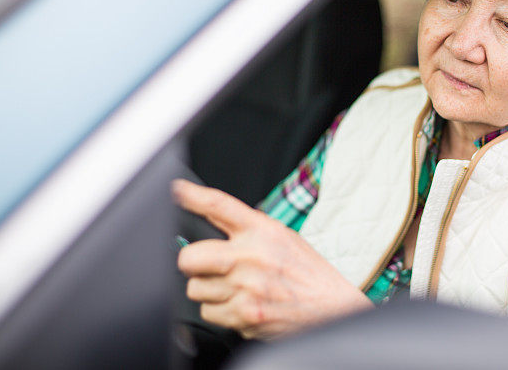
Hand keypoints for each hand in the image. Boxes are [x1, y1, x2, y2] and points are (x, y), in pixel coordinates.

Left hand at [173, 179, 372, 339]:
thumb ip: (249, 230)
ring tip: (231, 287)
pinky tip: (239, 304)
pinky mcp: (243, 316)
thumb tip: (213, 224)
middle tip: (203, 264)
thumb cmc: (307, 273)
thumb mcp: (283, 237)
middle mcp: (251, 257)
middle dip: (191, 261)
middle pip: (190, 257)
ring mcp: (245, 289)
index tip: (176, 190)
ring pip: (195, 289)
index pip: (219, 206)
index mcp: (263, 231)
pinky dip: (219, 311)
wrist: (331, 307)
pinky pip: (208, 313)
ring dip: (207, 289)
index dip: (192, 196)